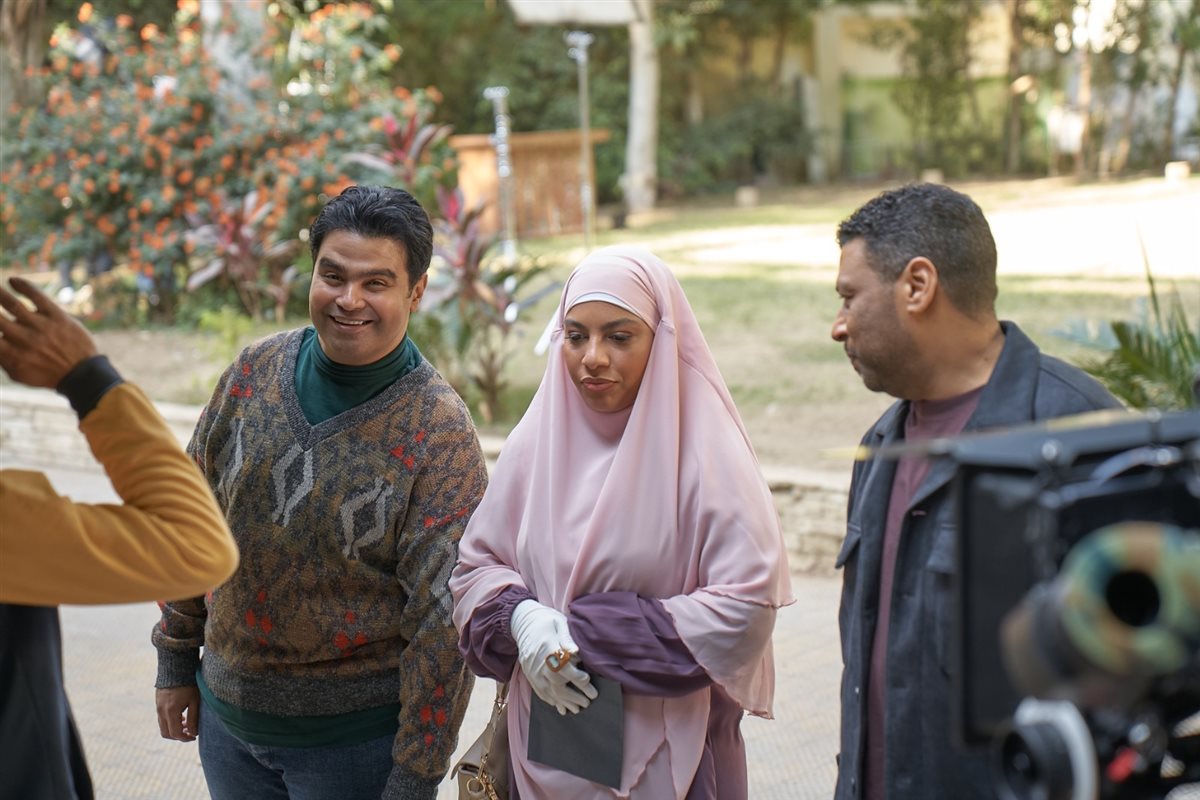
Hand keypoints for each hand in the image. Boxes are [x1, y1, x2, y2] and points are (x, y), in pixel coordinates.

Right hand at [0, 276, 97, 387]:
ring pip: (12, 304)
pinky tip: (13, 280)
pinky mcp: (57, 316)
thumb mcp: (19, 374)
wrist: (82, 373)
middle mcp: (24, 339)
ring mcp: (41, 326)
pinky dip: (24, 286)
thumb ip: (0, 360)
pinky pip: (38, 296)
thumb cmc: (46, 374)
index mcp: (12, 354)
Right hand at [156, 686, 200, 741]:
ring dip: (174, 729)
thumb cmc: (189, 683)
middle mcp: (161, 711)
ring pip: (163, 726)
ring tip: (186, 722)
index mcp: (171, 711)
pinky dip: (170, 721)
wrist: (176, 668)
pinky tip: (181, 715)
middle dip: (178, 736)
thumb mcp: (195, 701)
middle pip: (166, 733)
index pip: (175, 733)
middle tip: (190, 732)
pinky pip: (162, 718)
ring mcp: (158, 707)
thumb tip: (194, 733)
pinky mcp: (158, 703)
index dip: (185, 738)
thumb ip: (193, 718)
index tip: (194, 737)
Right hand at [510, 599, 597, 714]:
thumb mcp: (559, 622)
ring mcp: (531, 669)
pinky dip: (550, 700)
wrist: (521, 622)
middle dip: (573, 695)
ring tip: (577, 708)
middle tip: (588, 701)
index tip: (588, 681)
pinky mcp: (528, 674)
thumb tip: (576, 652)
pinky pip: (539, 691)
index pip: (563, 666)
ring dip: (563, 702)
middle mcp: (538, 661)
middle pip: (556, 683)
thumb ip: (567, 638)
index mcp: (547, 646)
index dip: (576, 677)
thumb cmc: (545, 620)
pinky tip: (560, 705)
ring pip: (547, 691)